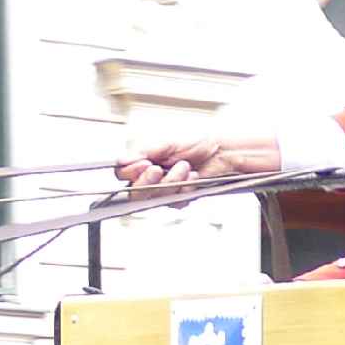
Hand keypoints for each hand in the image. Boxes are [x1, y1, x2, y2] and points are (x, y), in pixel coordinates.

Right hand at [116, 126, 281, 189]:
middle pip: (134, 192)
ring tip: (185, 167)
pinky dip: (184, 188)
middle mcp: (150, 177)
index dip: (131, 172)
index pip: (121, 174)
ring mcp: (164, 189)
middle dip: (148, 182)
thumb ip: (144, 152)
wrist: (223, 152)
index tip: (145, 163)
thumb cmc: (197, 142)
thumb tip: (121, 161)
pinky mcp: (179, 198)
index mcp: (142, 161)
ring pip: (155, 198)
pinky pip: (174, 202)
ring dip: (171, 182)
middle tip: (159, 170)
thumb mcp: (167, 143)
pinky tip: (194, 177)